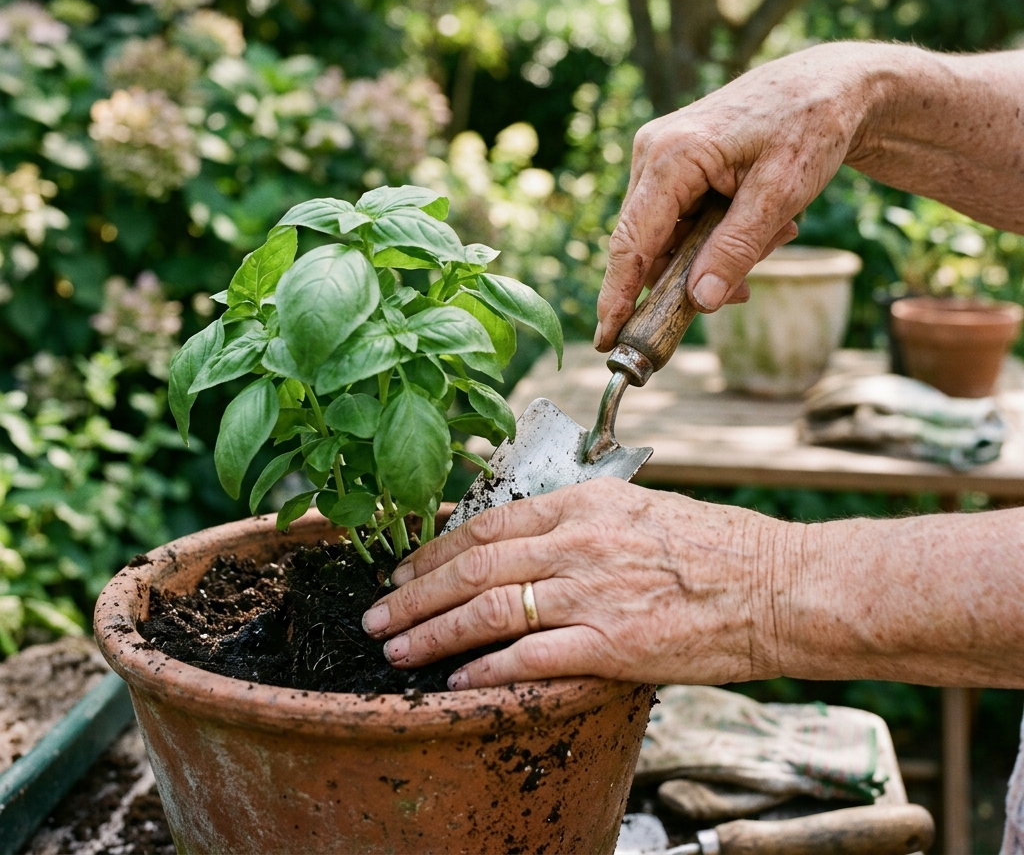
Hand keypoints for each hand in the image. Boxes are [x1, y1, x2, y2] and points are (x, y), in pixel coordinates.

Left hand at [360, 478, 786, 688]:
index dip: (435, 547)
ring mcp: (592, 592)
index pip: (488, 522)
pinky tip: (455, 683)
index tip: (404, 566)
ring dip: (432, 631)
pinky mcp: (611, 644)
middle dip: (414, 591)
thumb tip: (533, 541)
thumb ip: (582, 522)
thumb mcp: (640, 510)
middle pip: (473, 566)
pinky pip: (530, 658)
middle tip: (376, 611)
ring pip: (487, 610)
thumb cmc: (716, 547)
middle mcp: (579, 541)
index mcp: (584, 502)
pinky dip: (485, 671)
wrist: (776, 585)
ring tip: (395, 648)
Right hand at [594, 42, 874, 348]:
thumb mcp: (779, 195)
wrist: (829, 84)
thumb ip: (735, 250)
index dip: (617, 295)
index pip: (631, 241)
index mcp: (671, 156)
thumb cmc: (809, 127)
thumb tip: (700, 303)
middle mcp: (653, 154)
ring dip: (713, 254)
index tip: (607, 338)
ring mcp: (661, 158)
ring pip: (668, 237)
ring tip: (774, 236)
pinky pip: (681, 220)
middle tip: (747, 289)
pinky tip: (760, 225)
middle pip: (649, 245)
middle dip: (691, 276)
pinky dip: (715, 236)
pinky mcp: (675, 164)